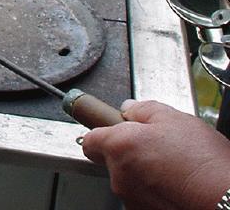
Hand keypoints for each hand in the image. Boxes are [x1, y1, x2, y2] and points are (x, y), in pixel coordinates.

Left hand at [82, 100, 229, 209]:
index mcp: (119, 146)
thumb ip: (143, 110)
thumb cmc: (202, 161)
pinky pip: (144, 196)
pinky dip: (155, 191)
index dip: (102, 133)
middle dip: (129, 152)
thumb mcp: (173, 118)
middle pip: (112, 160)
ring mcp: (132, 198)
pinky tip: (176, 184)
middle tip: (155, 146)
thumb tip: (129, 108)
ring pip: (129, 180)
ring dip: (144, 173)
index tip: (112, 130)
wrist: (225, 198)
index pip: (90, 140)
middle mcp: (119, 175)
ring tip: (173, 167)